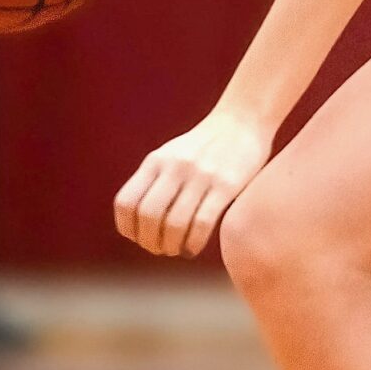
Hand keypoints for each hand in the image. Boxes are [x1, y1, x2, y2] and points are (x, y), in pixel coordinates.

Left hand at [115, 106, 273, 257]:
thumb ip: (156, 180)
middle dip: (149, 241)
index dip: (127, 227)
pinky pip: (202, 223)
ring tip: (176, 250)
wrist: (244, 119)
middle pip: (148, 216)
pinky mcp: (227, 185)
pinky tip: (193, 248)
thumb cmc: (207, 145)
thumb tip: (141, 220)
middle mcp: (175, 166)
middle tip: (159, 249)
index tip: (138, 238)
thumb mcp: (172, 154)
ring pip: (174, 224)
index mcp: (156, 160)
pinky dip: (193, 243)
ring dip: (171, 246)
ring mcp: (201, 175)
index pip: (126, 202)